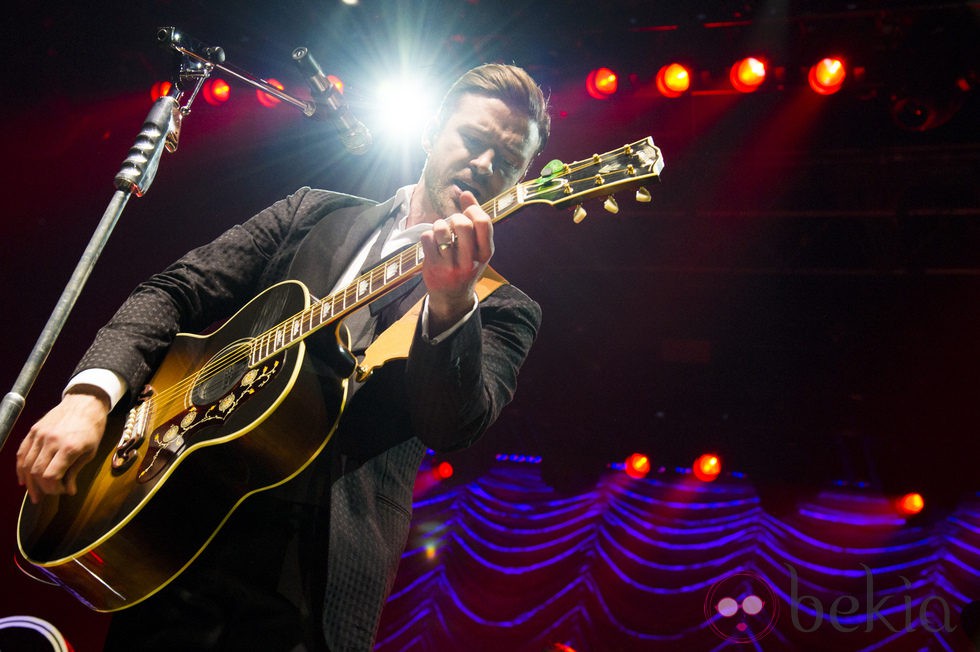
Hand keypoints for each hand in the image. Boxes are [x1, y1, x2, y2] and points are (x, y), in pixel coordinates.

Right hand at [16, 388, 108, 503]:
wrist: (85, 402)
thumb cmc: (92, 428)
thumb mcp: (90, 451)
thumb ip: (76, 471)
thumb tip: (68, 490)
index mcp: (69, 447)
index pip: (51, 476)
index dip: (54, 489)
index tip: (62, 491)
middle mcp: (51, 441)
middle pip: (37, 472)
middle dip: (41, 488)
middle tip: (47, 495)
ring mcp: (40, 435)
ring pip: (27, 464)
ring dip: (29, 482)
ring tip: (34, 493)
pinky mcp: (34, 430)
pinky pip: (22, 453)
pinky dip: (21, 468)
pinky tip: (24, 479)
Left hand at [419, 191, 493, 331]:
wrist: (452, 297)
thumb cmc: (465, 265)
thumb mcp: (477, 248)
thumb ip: (474, 221)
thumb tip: (466, 193)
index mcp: (485, 253)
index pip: (484, 223)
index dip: (473, 210)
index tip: (466, 210)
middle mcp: (470, 261)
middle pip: (462, 225)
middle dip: (455, 217)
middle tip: (452, 223)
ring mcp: (451, 266)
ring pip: (442, 229)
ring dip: (439, 225)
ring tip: (440, 232)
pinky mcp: (433, 267)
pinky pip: (427, 238)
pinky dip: (428, 236)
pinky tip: (432, 243)